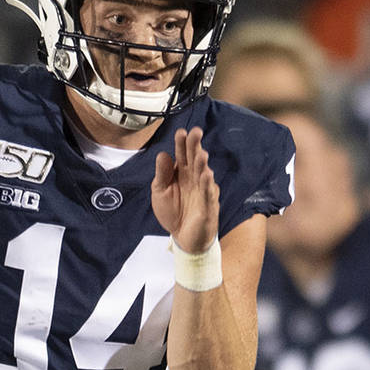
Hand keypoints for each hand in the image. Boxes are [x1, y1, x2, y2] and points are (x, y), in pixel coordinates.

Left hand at [151, 127, 219, 253]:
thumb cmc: (173, 212)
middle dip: (196, 146)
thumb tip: (163, 154)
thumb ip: (162, 174)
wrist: (183, 238)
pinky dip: (208, 185)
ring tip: (200, 154)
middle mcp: (194, 179)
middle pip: (195, 159)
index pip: (183, 154)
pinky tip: (207, 175)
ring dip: (202, 164)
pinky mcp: (207, 206)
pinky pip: (208, 194)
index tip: (181, 132)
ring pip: (203, 174)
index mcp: (182, 173)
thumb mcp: (160, 192)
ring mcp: (202, 191)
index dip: (182, 143)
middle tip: (196, 132)